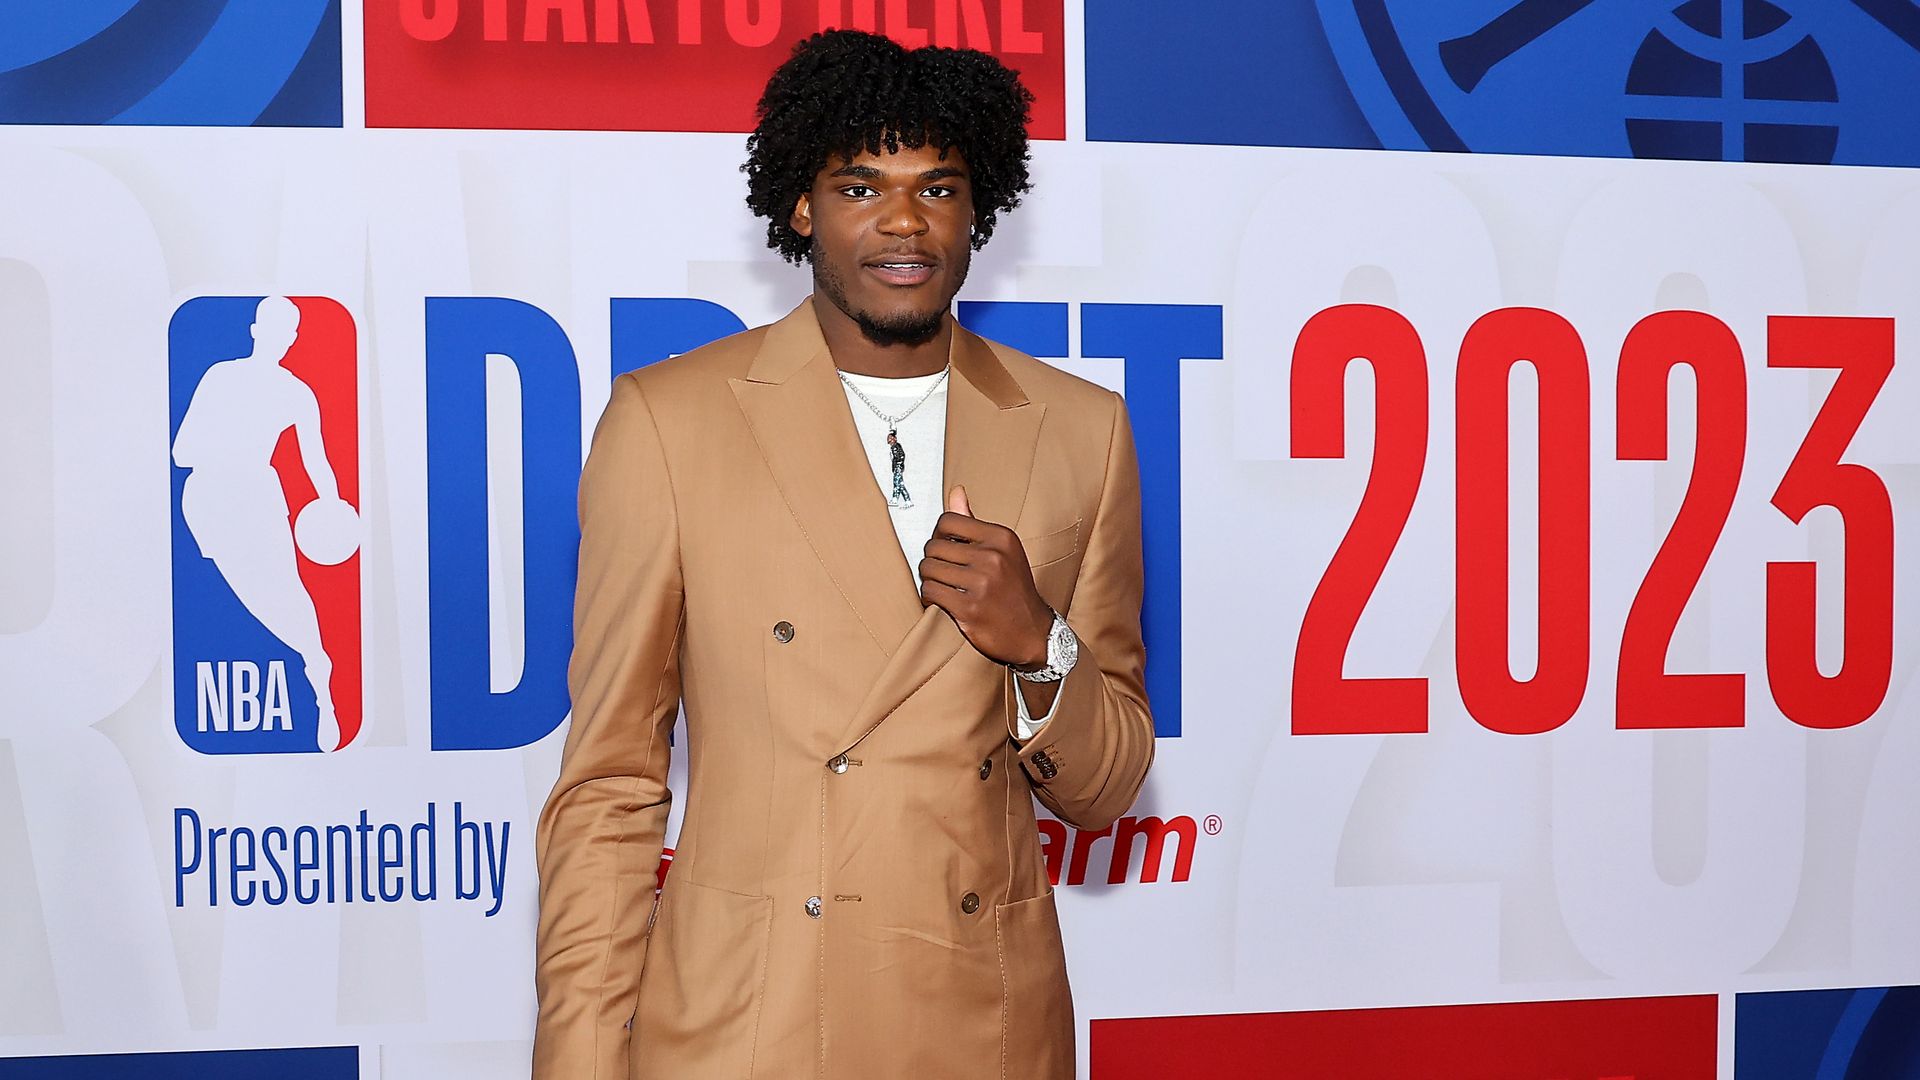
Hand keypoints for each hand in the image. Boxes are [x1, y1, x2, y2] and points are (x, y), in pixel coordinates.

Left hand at [919, 486, 1054, 667]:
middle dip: (933, 560)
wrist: (1032, 632)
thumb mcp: (1003, 550)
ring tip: (942, 585)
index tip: (947, 549)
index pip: (948, 521)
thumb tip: (956, 491)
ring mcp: (981, 583)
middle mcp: (993, 557)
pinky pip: (930, 591)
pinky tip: (941, 600)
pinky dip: (930, 596)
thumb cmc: (1014, 589)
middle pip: (934, 546)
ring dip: (929, 579)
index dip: (940, 535)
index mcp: (1000, 538)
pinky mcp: (969, 608)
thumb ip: (974, 523)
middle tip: (944, 572)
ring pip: (928, 569)